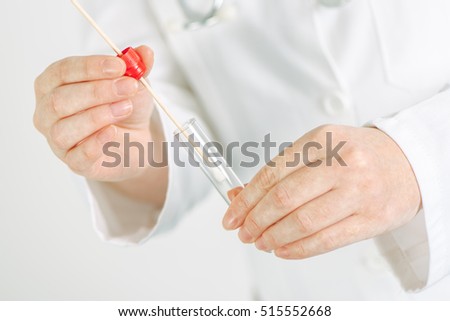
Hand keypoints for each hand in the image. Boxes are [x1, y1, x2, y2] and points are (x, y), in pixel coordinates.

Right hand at [34, 46, 154, 180]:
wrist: (136, 141)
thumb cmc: (124, 108)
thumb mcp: (134, 84)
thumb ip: (137, 68)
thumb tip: (145, 51)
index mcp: (54, 84)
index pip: (62, 71)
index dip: (90, 67)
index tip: (119, 65)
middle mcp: (48, 112)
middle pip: (61, 100)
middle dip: (98, 91)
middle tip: (129, 86)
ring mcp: (58, 140)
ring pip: (65, 128)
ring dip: (99, 115)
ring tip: (125, 107)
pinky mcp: (75, 163)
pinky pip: (77, 156)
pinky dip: (95, 143)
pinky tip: (113, 132)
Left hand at [222, 125, 420, 258]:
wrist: (408, 162)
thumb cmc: (356, 155)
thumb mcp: (318, 148)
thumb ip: (281, 171)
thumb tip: (240, 195)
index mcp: (322, 139)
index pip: (272, 173)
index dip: (246, 199)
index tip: (231, 215)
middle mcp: (342, 163)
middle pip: (284, 199)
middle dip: (255, 221)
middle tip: (243, 232)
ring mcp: (359, 192)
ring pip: (303, 222)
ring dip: (273, 237)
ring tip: (261, 242)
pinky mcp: (372, 219)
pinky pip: (326, 240)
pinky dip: (298, 249)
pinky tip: (282, 250)